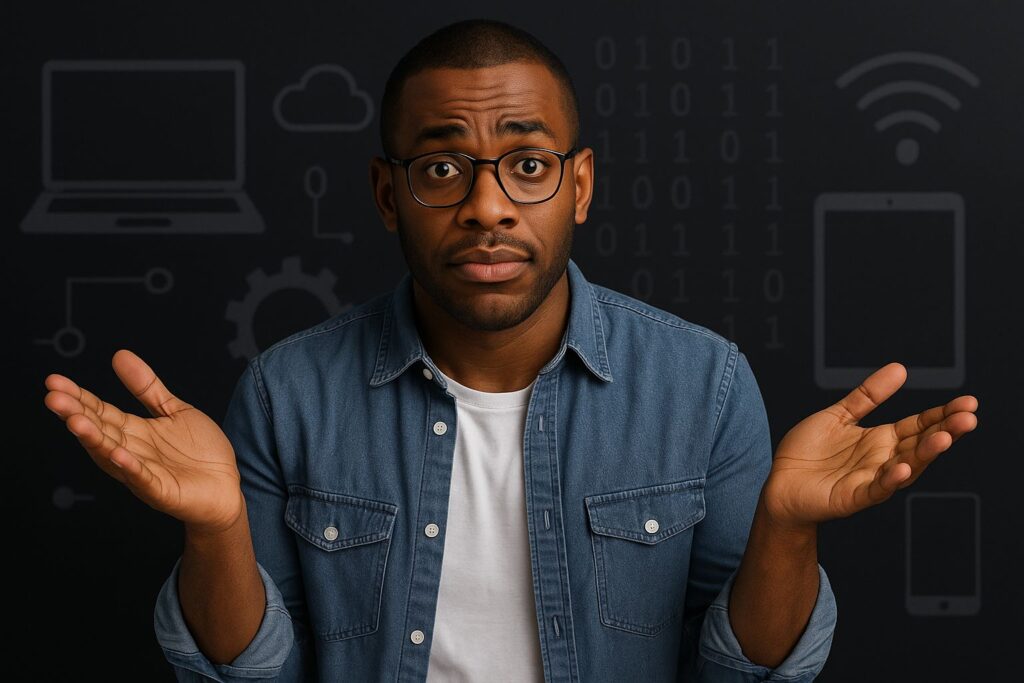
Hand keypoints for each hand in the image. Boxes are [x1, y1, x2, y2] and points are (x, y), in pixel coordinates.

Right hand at [44, 349, 244, 533]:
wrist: (227, 487)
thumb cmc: (199, 452)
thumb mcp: (173, 410)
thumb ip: (146, 387)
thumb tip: (118, 354)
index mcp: (134, 432)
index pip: (100, 412)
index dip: (78, 397)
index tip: (53, 381)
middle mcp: (132, 452)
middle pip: (100, 430)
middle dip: (76, 414)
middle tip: (53, 397)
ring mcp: (144, 473)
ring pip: (113, 455)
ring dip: (94, 439)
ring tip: (75, 421)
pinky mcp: (162, 491)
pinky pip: (144, 478)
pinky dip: (130, 467)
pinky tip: (118, 453)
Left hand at [761, 362, 978, 529]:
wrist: (780, 485)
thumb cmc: (809, 452)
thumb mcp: (839, 415)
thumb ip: (868, 395)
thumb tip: (900, 368)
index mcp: (881, 440)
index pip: (918, 425)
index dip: (941, 414)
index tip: (968, 402)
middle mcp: (882, 460)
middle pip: (919, 444)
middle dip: (944, 431)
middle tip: (969, 418)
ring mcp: (870, 479)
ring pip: (905, 467)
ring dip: (925, 454)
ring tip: (944, 438)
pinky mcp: (852, 497)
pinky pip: (875, 489)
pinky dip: (890, 480)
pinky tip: (903, 468)